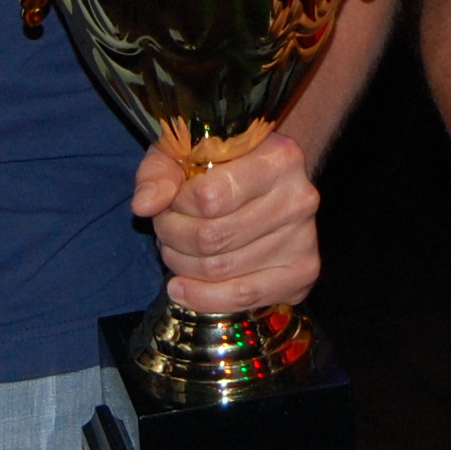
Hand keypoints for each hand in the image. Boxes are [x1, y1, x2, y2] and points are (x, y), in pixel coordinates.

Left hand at [132, 135, 321, 311]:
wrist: (268, 182)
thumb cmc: (223, 164)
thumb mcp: (186, 152)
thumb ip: (159, 172)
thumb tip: (145, 205)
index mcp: (278, 157)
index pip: (208, 198)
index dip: (175, 206)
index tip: (170, 201)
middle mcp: (299, 197)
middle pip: (212, 238)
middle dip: (173, 237)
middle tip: (165, 229)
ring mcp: (305, 239)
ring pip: (221, 269)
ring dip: (182, 265)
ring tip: (175, 250)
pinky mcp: (303, 272)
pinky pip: (244, 296)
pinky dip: (203, 297)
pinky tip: (182, 288)